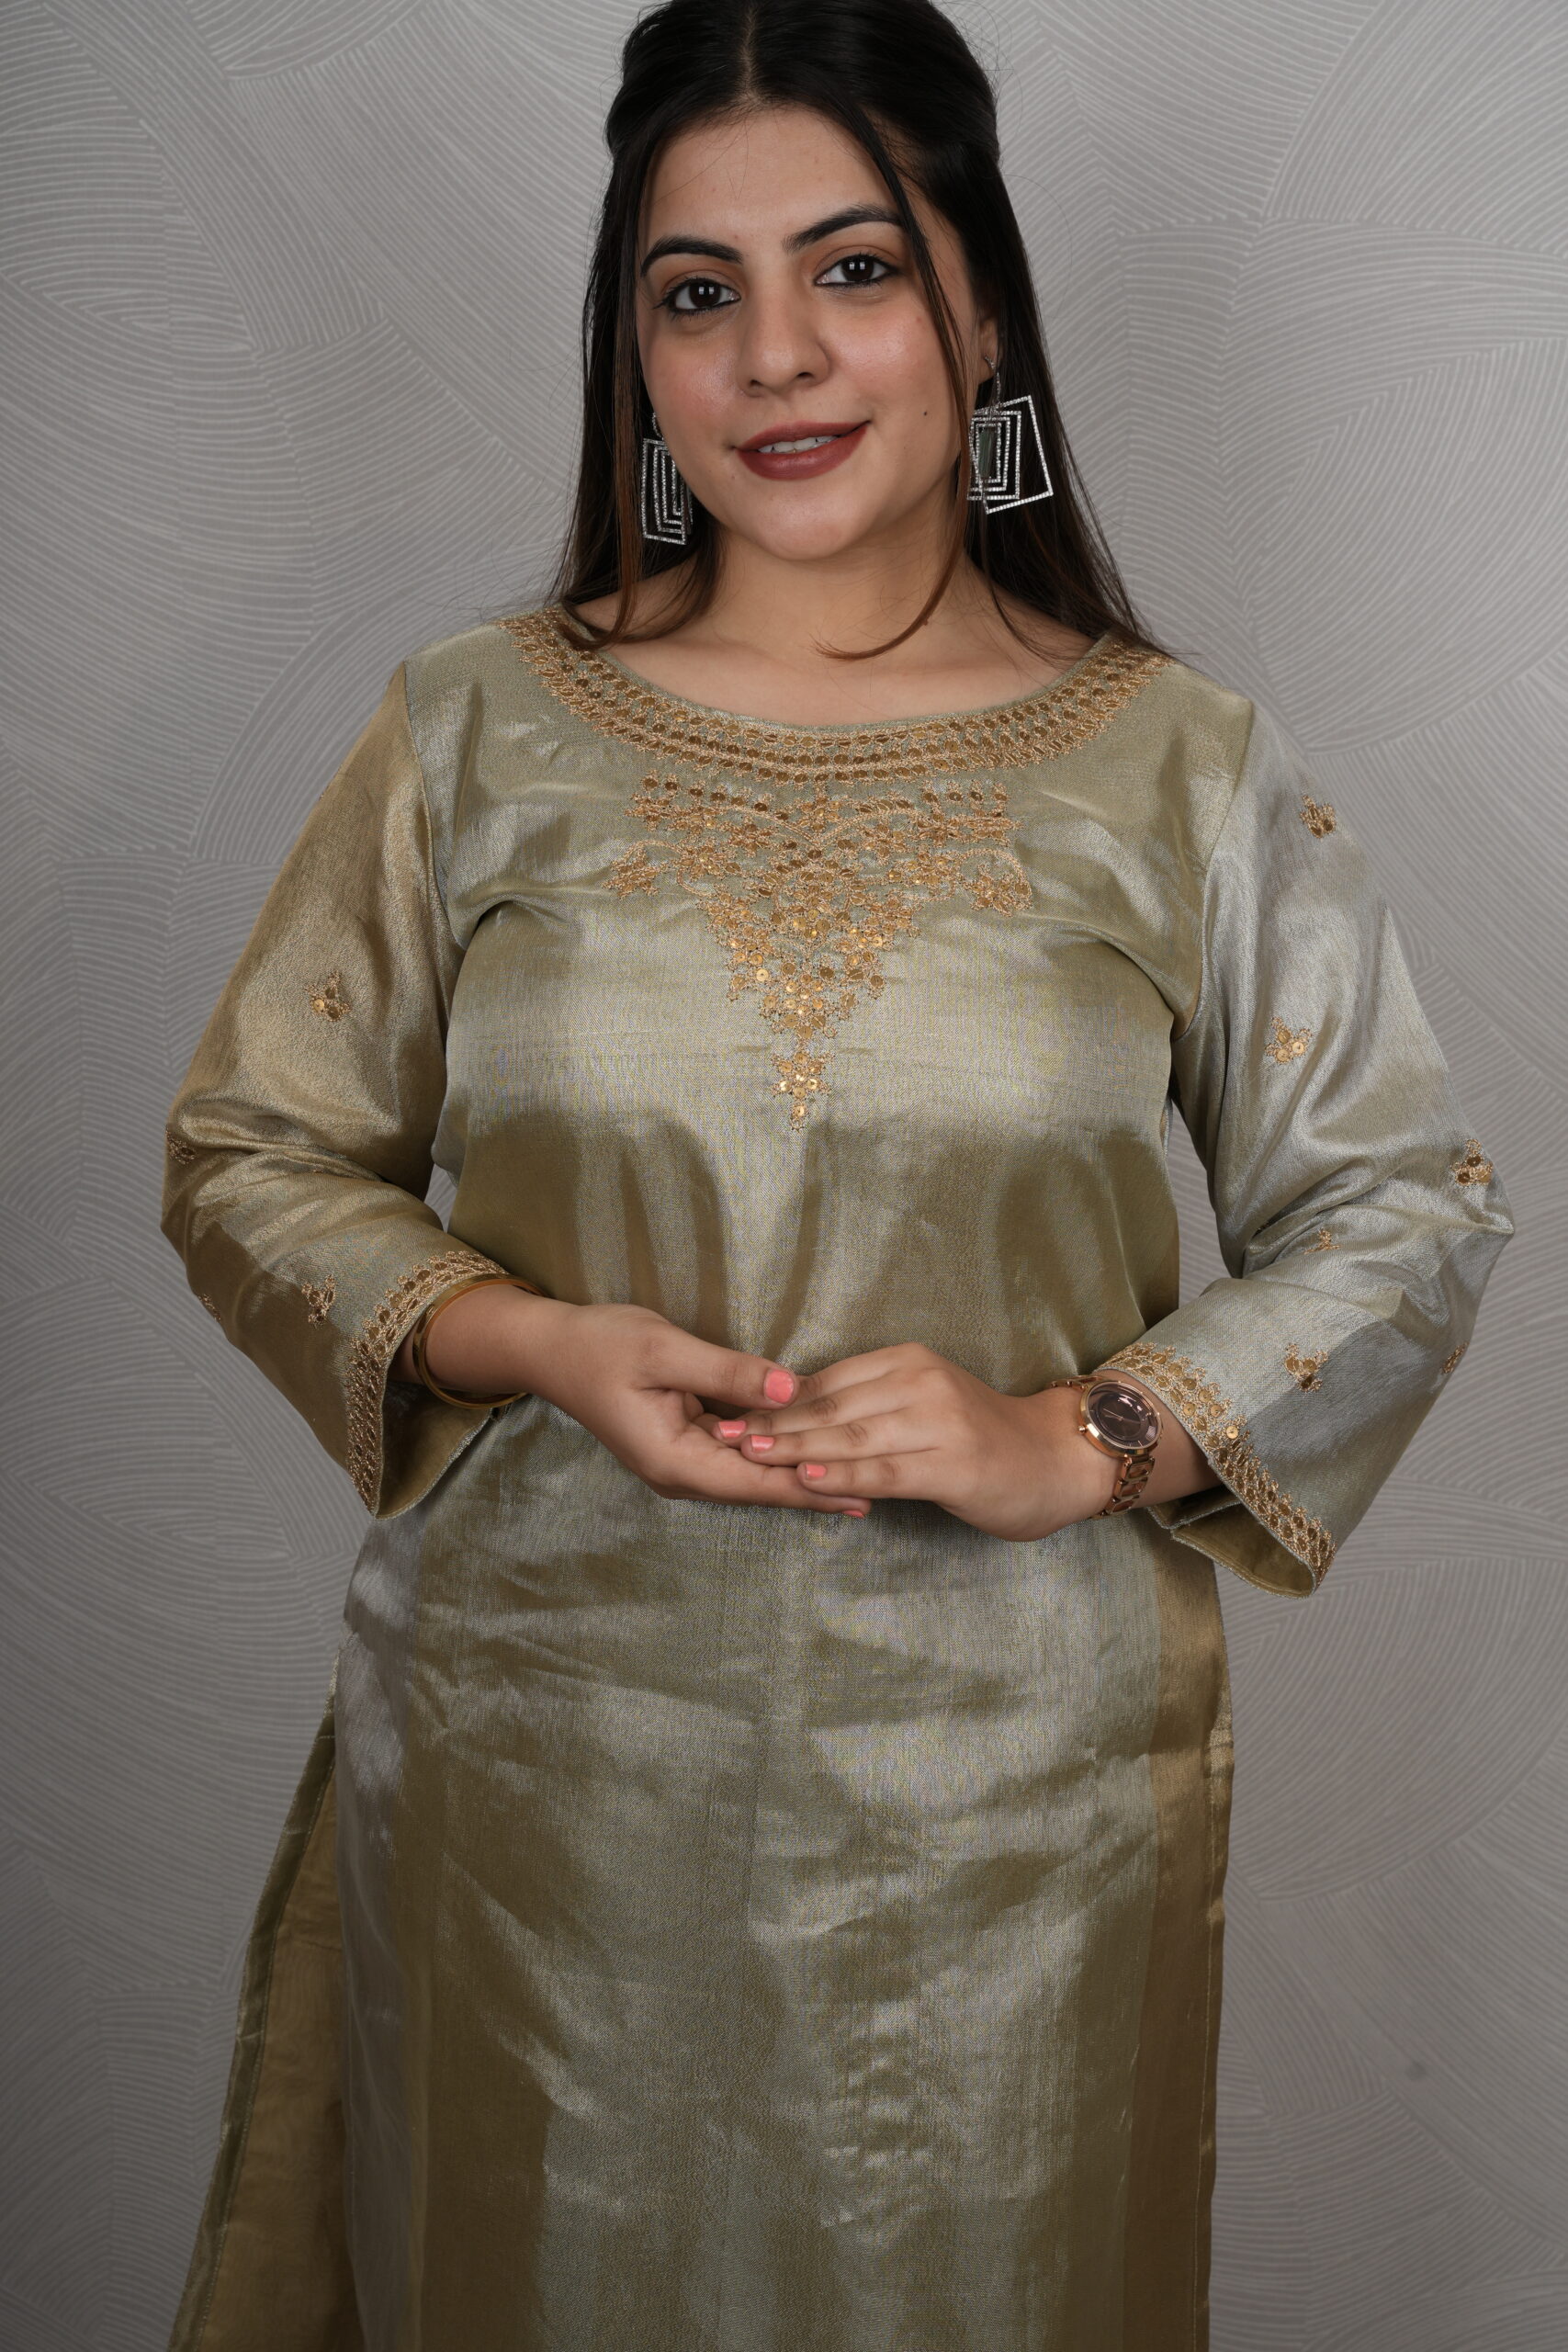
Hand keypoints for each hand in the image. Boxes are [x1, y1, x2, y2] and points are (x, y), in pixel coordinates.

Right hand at [410, 1288, 871, 1518]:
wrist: (551, 1348)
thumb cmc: (600, 1344)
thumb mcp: (664, 1348)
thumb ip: (727, 1371)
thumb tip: (789, 1389)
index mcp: (673, 1459)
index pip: (755, 1480)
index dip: (809, 1486)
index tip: (859, 1491)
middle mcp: (680, 1471)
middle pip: (759, 1485)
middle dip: (815, 1487)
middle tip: (878, 1491)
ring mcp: (681, 1459)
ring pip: (751, 1471)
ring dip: (798, 1472)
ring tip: (857, 1478)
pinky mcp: (684, 1441)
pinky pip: (738, 1452)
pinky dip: (774, 1451)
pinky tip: (809, 1448)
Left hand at [701, 1343, 1118, 1540]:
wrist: (1055, 1460)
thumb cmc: (981, 1437)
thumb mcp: (924, 1403)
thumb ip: (869, 1404)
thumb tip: (793, 1414)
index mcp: (908, 1361)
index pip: (826, 1381)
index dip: (774, 1401)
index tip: (729, 1414)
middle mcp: (922, 1382)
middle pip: (831, 1405)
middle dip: (772, 1424)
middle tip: (722, 1436)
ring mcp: (939, 1421)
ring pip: (851, 1436)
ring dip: (794, 1449)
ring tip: (749, 1457)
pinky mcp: (952, 1463)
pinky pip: (884, 1470)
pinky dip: (840, 1474)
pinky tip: (805, 1480)